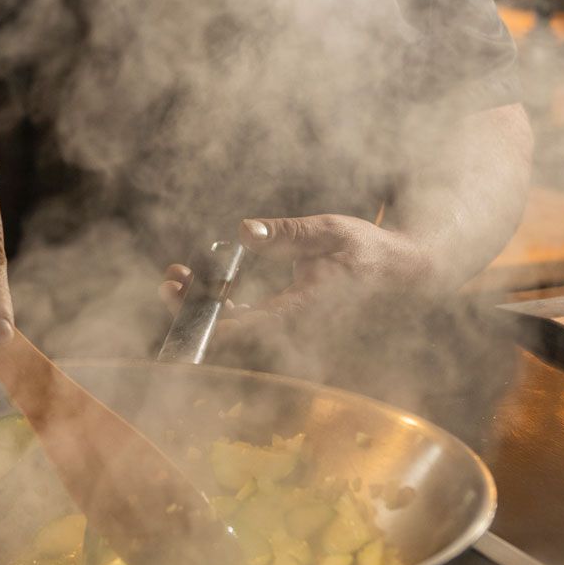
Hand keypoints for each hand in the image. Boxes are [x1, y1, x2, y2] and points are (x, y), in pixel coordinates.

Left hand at [161, 214, 436, 323]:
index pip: (253, 327)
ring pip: (234, 329)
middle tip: (169, 282)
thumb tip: (243, 231)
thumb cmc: (365, 249)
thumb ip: (288, 232)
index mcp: (305, 308)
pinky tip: (203, 281)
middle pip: (234, 334)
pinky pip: (243, 321)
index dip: (214, 326)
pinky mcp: (284, 319)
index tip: (182, 307)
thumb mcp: (329, 230)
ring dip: (201, 307)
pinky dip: (219, 304)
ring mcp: (287, 326)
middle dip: (194, 312)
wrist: (394, 271)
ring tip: (175, 276)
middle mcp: (294, 326)